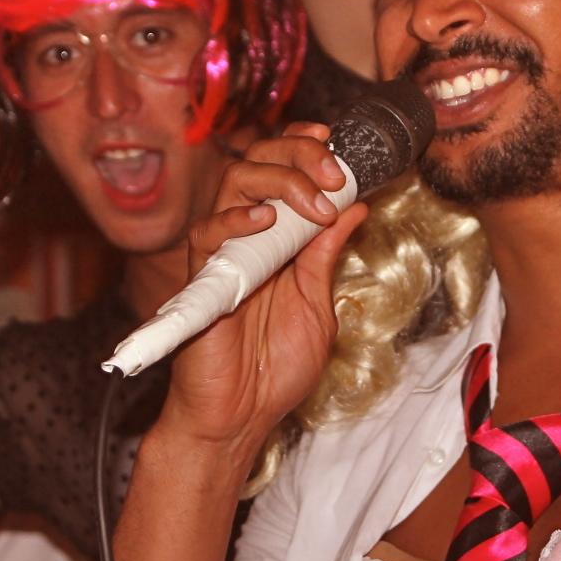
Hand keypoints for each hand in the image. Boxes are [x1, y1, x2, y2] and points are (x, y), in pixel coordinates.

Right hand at [161, 123, 367, 462]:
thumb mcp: (318, 305)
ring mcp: (224, 252)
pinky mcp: (203, 276)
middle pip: (259, 161)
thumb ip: (328, 256)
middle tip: (334, 172)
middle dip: (299, 155)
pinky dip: (237, 218)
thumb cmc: (274, 370)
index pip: (283, 169)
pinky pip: (208, 232)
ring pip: (234, 182)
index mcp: (278, 238)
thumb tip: (356, 207)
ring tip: (314, 204)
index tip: (336, 143)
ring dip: (280, 179)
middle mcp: (249, 235)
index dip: (305, 147)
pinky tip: (266, 222)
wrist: (240, 417)